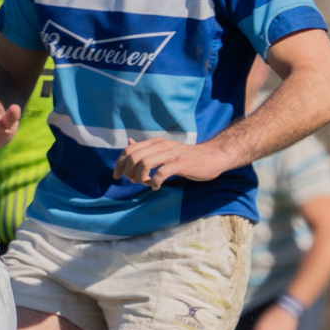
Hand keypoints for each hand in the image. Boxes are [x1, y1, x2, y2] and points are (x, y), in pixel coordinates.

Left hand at [112, 138, 231, 190]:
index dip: (119, 164)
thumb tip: (129, 143)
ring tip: (145, 183)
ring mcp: (171, 154)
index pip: (128, 150)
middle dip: (129, 172)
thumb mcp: (164, 150)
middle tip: (135, 181)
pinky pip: (161, 173)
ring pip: (144, 163)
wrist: (212, 157)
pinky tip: (156, 186)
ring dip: (140, 177)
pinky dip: (154, 182)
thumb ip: (146, 148)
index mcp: (155, 142)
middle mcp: (161, 145)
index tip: (117, 176)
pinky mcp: (181, 164)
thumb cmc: (186, 157)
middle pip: (134, 157)